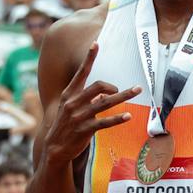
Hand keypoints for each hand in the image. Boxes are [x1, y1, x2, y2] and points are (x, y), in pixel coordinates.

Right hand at [41, 44, 140, 167]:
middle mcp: (73, 103)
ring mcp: (79, 116)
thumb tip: (105, 92)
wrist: (55, 148)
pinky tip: (128, 116)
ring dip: (124, 96)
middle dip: (116, 86)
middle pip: (99, 86)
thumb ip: (86, 98)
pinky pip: (105, 122)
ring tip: (137, 90)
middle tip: (131, 89)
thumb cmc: (66, 125)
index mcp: (69, 94)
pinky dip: (118, 118)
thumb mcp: (71, 108)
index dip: (89, 58)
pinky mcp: (85, 130)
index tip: (96, 44)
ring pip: (105, 102)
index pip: (81, 72)